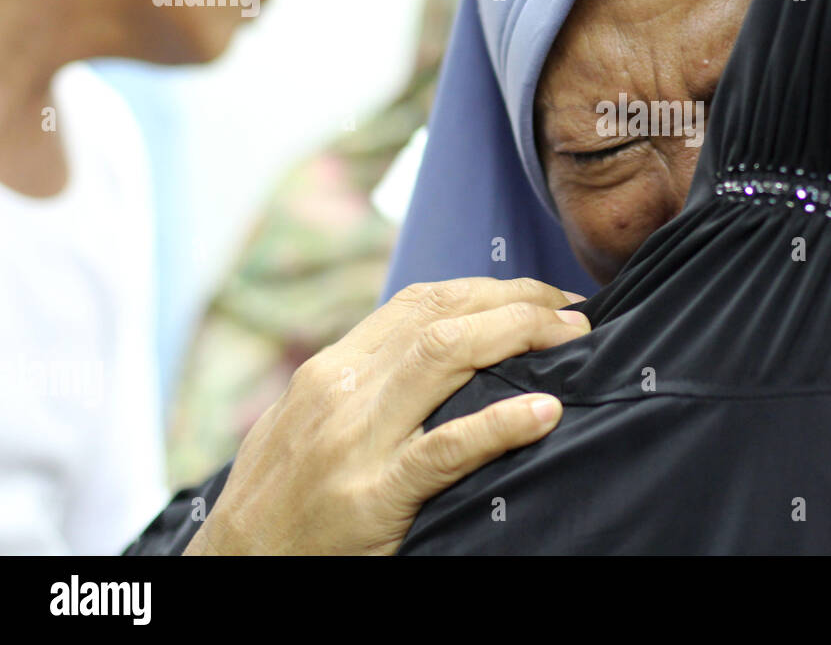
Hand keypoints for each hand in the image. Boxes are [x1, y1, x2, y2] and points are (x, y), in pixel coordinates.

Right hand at [183, 277, 588, 554]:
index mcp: (330, 369)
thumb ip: (364, 382)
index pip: (421, 301)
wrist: (232, 568)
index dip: (489, 289)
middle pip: (442, 317)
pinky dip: (500, 424)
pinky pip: (445, 450)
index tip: (539, 294)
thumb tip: (435, 351)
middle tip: (573, 312)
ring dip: (518, 337)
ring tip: (571, 341)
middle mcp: (341, 389)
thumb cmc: (277, 497)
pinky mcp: (371, 496)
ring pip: (444, 357)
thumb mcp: (307, 421)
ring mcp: (355, 441)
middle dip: (517, 303)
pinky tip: (543, 413)